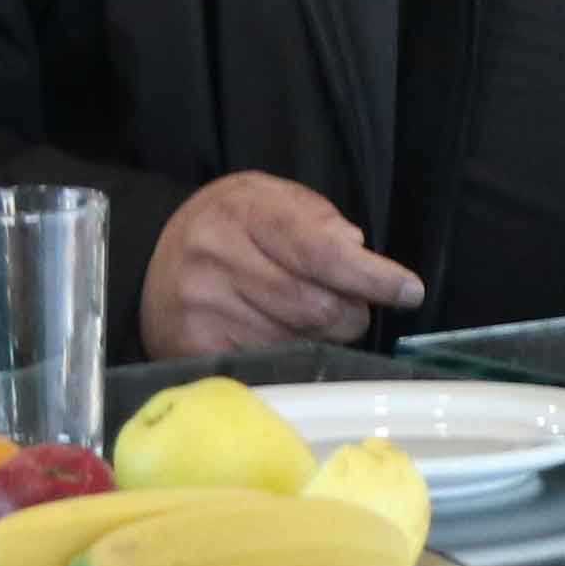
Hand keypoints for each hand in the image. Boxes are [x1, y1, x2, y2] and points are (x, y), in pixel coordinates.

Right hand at [142, 173, 421, 355]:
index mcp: (243, 211)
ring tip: (307, 320)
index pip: (321, 251)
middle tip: (347, 306)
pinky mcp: (192, 347)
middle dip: (349, 312)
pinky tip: (282, 342)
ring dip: (321, 339)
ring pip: (297, 342)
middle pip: (317, 307)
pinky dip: (289, 359)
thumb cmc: (231, 228)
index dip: (371, 276)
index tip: (408, 291)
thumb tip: (356, 250)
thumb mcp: (272, 199)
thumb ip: (318, 220)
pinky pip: (267, 365)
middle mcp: (216, 256)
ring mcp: (201, 306)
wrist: (156, 258)